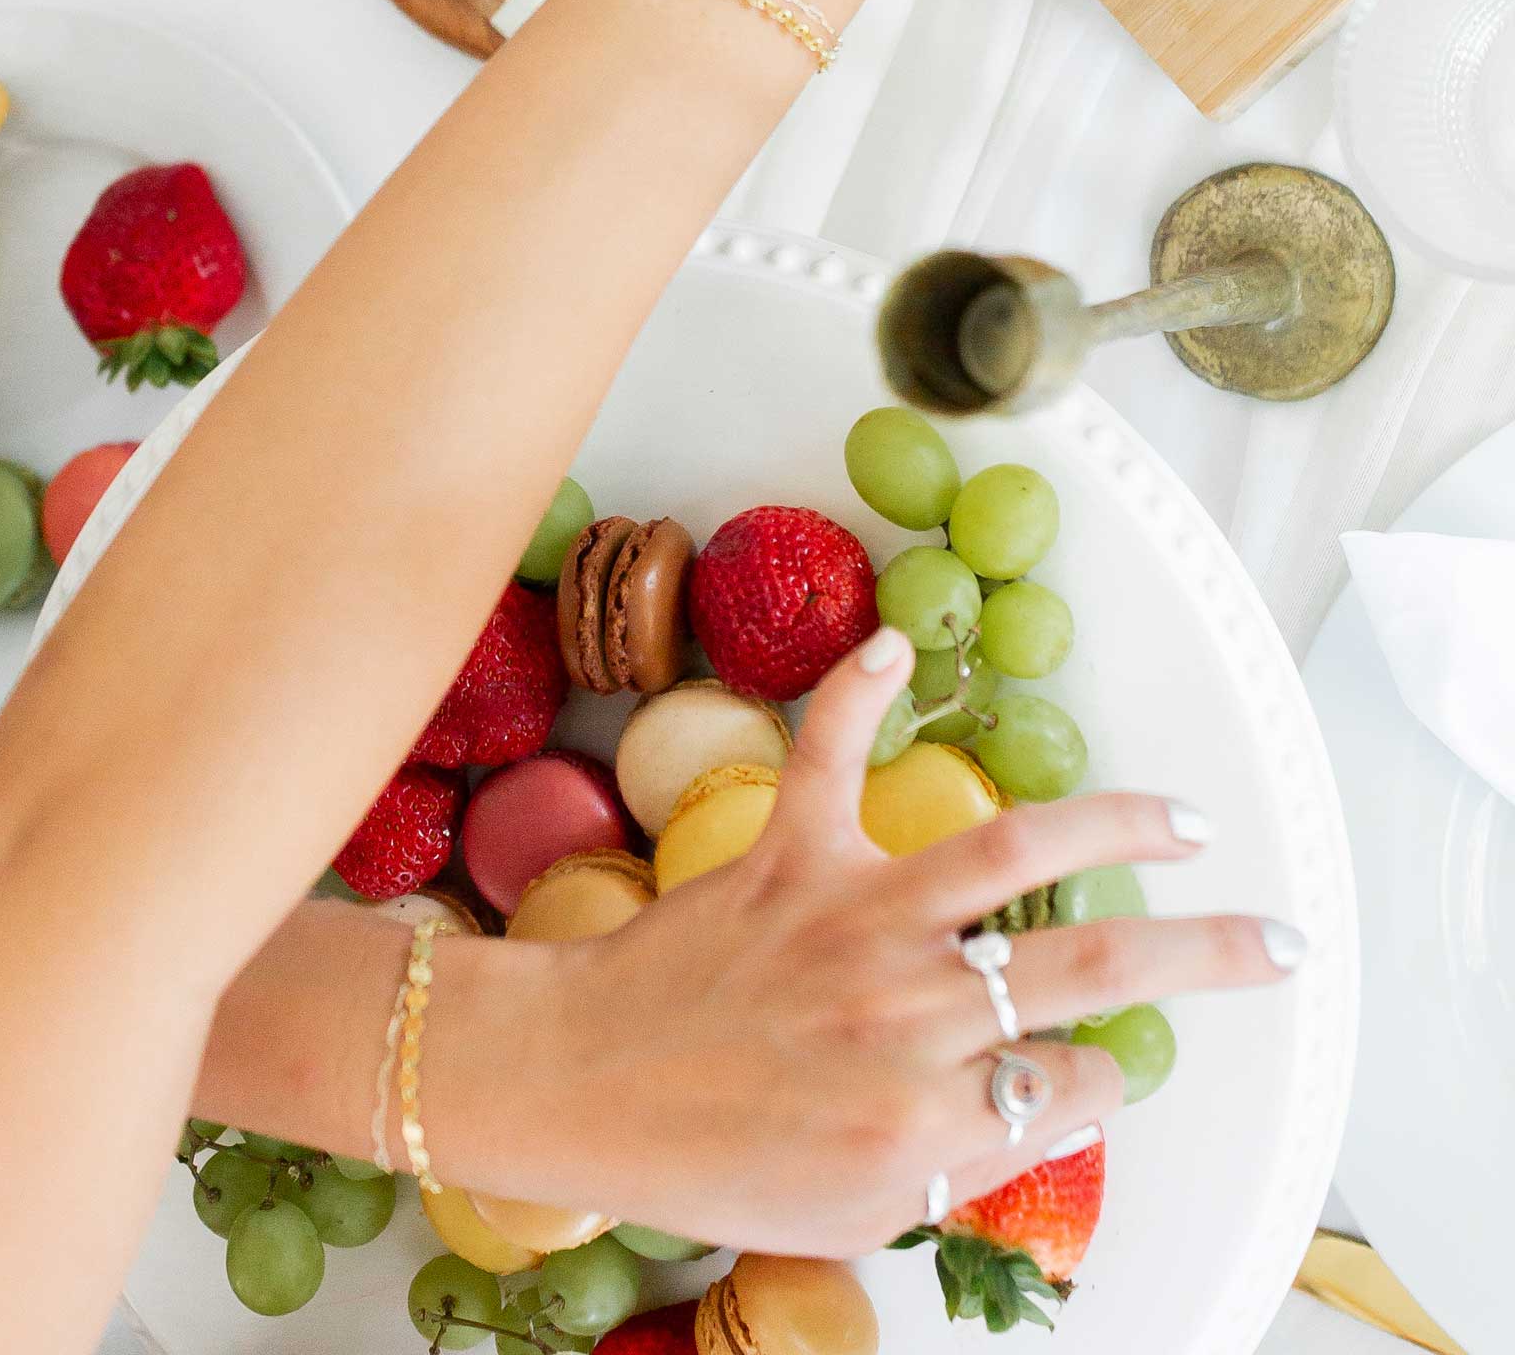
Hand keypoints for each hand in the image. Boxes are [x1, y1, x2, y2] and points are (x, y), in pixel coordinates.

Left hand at [445, 628, 1295, 1254]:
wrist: (583, 1089)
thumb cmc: (713, 1160)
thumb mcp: (859, 1214)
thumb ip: (963, 1161)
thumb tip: (1048, 1103)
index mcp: (931, 1117)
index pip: (1080, 1080)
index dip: (1112, 1070)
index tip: (1113, 1058)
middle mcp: (910, 1010)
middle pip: (1096, 964)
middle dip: (1210, 951)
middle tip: (1277, 940)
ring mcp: (850, 921)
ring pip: (1011, 850)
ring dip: (1111, 821)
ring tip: (1179, 818)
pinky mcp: (785, 856)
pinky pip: (826, 756)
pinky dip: (857, 692)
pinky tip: (897, 647)